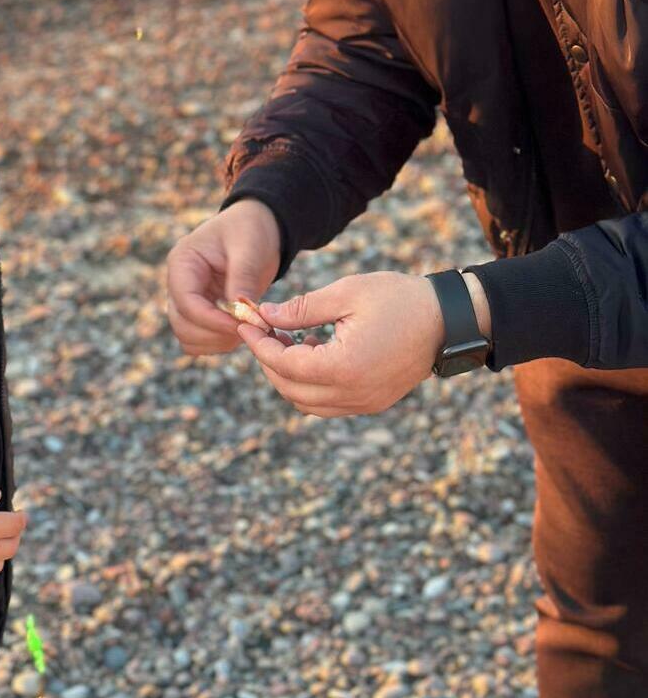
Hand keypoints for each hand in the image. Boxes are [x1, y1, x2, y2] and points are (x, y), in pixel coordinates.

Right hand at [167, 200, 282, 355]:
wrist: (257, 228)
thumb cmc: (249, 229)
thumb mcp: (249, 246)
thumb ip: (242, 277)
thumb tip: (240, 312)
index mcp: (183, 262)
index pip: (186, 302)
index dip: (212, 320)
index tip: (243, 324)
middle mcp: (179, 284)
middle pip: (182, 325)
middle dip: (215, 333)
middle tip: (249, 329)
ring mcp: (189, 299)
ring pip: (189, 337)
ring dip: (217, 342)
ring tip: (247, 328)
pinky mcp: (202, 311)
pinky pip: (200, 339)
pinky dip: (219, 343)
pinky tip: (242, 329)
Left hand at [236, 272, 445, 416]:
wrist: (451, 319)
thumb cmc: (400, 299)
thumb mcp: (346, 294)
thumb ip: (301, 309)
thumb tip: (265, 315)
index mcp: (344, 367)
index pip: (284, 364)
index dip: (259, 344)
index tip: (246, 323)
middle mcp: (353, 394)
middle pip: (289, 389)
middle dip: (269, 360)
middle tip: (263, 329)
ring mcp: (365, 403)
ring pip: (306, 402)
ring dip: (288, 375)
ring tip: (289, 338)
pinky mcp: (373, 402)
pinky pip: (328, 404)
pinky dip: (311, 384)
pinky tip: (314, 350)